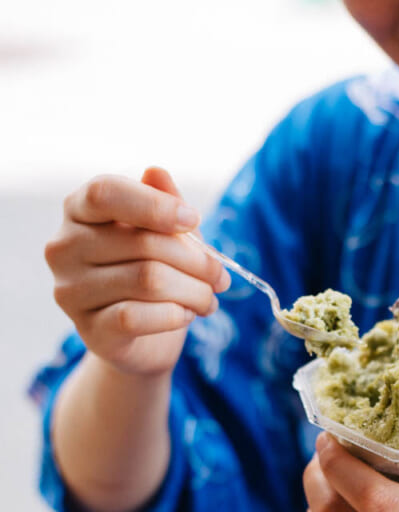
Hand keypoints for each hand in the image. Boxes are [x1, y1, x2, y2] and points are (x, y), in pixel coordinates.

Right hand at [44, 166, 230, 376]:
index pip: (104, 192)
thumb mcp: (166, 235)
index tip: (193, 220)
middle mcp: (64, 247)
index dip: (155, 205)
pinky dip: (174, 315)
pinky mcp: (90, 330)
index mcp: (78, 211)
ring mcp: (71, 291)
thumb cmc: (153, 274)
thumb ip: (163, 202)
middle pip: (142, 243)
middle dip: (197, 262)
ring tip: (209, 299)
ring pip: (148, 280)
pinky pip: (137, 316)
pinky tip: (186, 315)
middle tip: (221, 277)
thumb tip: (157, 173)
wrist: (144, 339)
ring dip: (194, 291)